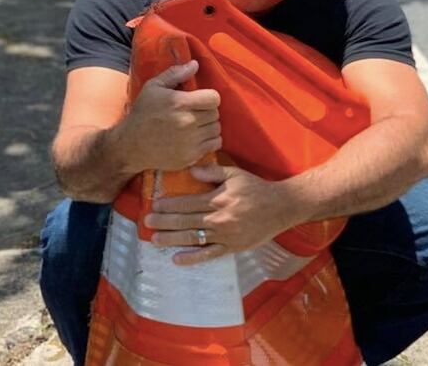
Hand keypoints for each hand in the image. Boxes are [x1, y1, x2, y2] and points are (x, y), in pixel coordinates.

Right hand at [112, 60, 221, 172]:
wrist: (131, 145)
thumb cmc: (142, 113)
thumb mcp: (153, 87)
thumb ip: (175, 74)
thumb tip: (195, 64)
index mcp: (180, 103)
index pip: (214, 98)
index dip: (209, 97)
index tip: (200, 99)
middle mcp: (188, 122)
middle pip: (215, 114)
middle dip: (207, 111)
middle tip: (195, 112)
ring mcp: (190, 141)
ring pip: (216, 129)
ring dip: (209, 125)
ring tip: (196, 124)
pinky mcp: (191, 156)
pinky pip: (214, 144)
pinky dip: (210, 140)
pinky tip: (198, 137)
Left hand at [144, 163, 303, 265]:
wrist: (281, 208)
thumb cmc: (256, 189)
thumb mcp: (235, 174)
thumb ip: (212, 171)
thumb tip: (190, 169)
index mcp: (219, 199)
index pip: (188, 202)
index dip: (169, 204)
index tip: (154, 205)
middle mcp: (220, 218)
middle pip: (186, 220)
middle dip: (164, 221)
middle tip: (147, 222)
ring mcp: (225, 235)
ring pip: (193, 238)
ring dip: (172, 239)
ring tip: (155, 239)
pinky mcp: (232, 248)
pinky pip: (209, 254)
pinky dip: (192, 258)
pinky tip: (177, 259)